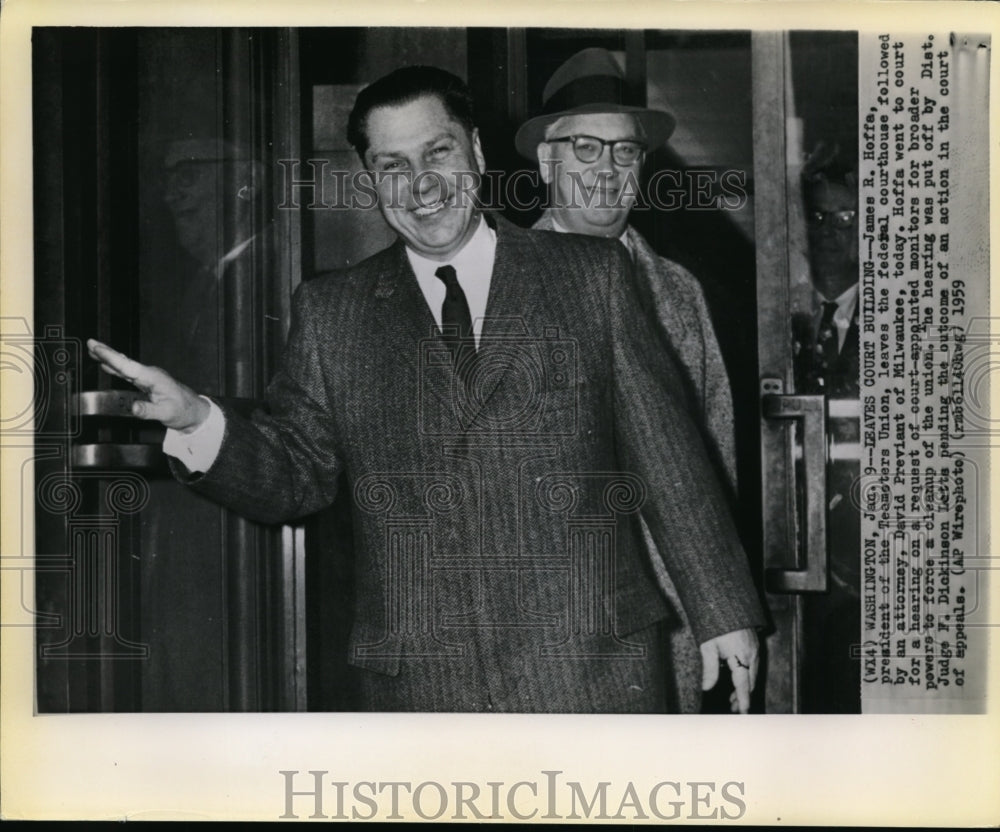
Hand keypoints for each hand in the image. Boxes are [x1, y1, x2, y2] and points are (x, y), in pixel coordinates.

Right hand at [87, 339, 209, 431]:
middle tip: (90, 342)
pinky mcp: (147, 382)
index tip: (98, 348)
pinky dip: (116, 367)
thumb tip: (134, 408)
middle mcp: (149, 374)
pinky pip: (128, 372)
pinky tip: (107, 365)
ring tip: (93, 349)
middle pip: (124, 362)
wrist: (194, 412)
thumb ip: (149, 411)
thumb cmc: (183, 411)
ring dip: (109, 357)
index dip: (111, 357)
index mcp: (153, 378)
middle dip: (107, 352)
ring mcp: (148, 377)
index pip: (128, 366)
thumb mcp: (167, 414)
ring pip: (125, 365)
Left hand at [700, 628, 758, 713]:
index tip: (743, 713)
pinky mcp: (754, 642)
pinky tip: (737, 676)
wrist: (726, 601)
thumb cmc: (715, 623)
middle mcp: (752, 654)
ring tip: (733, 697)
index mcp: (742, 658)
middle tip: (733, 707)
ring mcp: (755, 648)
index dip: (743, 701)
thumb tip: (707, 687)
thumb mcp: (708, 646)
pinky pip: (754, 664)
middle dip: (743, 696)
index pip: (744, 686)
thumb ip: (709, 669)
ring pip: (753, 673)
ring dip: (745, 686)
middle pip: (750, 682)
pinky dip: (747, 674)